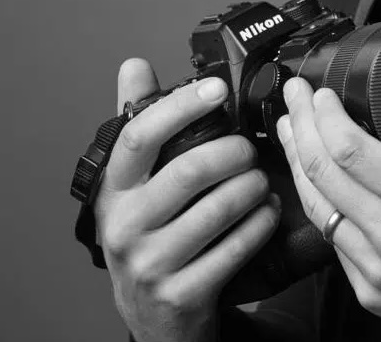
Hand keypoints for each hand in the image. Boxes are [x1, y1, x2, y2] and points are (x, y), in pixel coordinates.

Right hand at [94, 58, 281, 341]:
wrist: (153, 314)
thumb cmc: (153, 232)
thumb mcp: (136, 182)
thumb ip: (138, 122)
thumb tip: (133, 65)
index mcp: (114, 189)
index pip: (140, 135)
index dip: (181, 106)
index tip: (218, 88)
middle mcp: (124, 226)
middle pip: (191, 169)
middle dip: (236, 152)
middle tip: (252, 150)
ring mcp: (150, 264)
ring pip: (220, 207)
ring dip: (254, 187)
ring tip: (261, 181)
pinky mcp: (181, 295)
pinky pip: (235, 248)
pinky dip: (261, 223)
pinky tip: (266, 212)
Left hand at [277, 78, 380, 341]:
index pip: (351, 151)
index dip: (325, 115)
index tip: (318, 91)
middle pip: (323, 173)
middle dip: (300, 126)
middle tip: (293, 96)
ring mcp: (376, 269)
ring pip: (317, 208)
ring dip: (298, 163)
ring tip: (290, 130)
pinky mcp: (370, 291)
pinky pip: (333, 240)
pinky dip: (318, 203)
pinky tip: (315, 183)